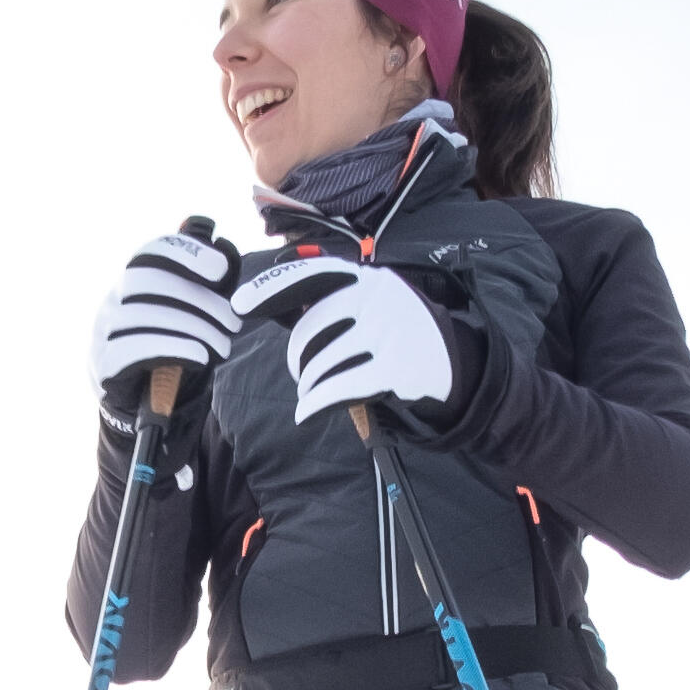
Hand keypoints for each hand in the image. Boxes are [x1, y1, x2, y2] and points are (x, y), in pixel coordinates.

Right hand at [95, 223, 239, 397]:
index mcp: (132, 283)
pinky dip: (173, 349)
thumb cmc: (168, 351)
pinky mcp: (104, 365)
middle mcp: (112, 302)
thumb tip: (224, 251)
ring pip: (142, 316)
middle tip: (232, 322)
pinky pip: (134, 351)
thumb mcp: (186, 317)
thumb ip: (202, 288)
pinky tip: (199, 357)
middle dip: (197, 298)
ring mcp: (103, 333)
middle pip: (145, 281)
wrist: (136, 403)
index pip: (150, 253)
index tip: (221, 269)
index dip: (185, 254)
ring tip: (223, 345)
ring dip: (193, 328)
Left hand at [279, 262, 459, 423]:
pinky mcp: (396, 369)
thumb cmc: (392, 333)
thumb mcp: (366, 304)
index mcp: (366, 277)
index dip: (271, 289)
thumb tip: (266, 301)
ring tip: (314, 392)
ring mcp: (389, 332)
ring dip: (309, 386)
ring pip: (321, 364)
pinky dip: (314, 405)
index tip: (240, 304)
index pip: (310, 276)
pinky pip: (337, 389)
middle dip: (297, 359)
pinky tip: (306, 413)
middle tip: (303, 372)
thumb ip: (326, 301)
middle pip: (309, 331)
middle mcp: (377, 298)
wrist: (449, 359)